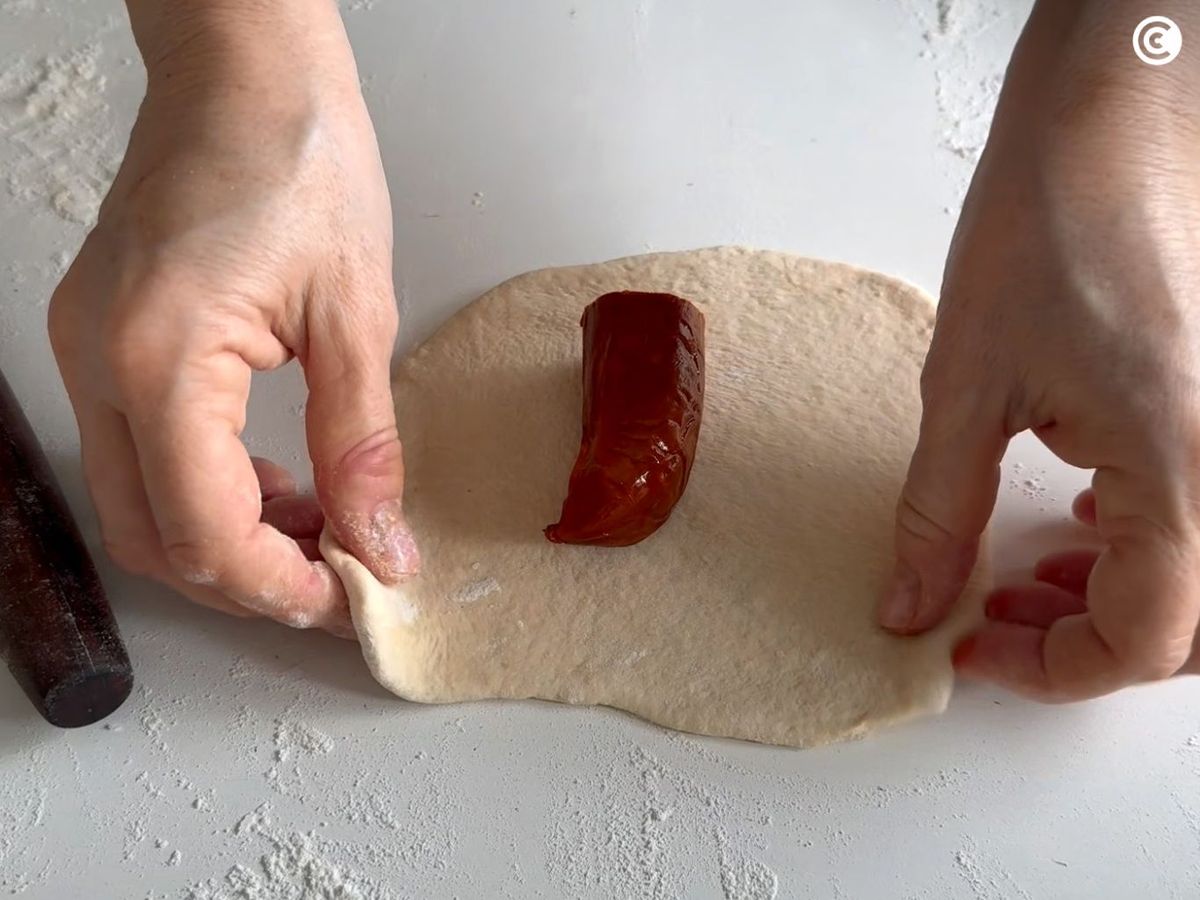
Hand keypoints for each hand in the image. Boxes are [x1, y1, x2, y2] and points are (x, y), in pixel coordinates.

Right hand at [49, 0, 418, 636]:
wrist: (244, 74)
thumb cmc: (300, 158)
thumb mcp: (356, 317)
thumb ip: (362, 446)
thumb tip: (379, 543)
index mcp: (160, 359)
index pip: (205, 532)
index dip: (280, 586)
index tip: (349, 598)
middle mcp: (101, 365)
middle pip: (156, 537)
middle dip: (249, 577)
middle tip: (337, 576)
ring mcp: (89, 353)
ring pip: (141, 505)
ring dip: (228, 538)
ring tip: (319, 528)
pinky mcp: (103, 341)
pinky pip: (141, 454)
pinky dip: (206, 489)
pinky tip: (275, 482)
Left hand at [879, 1, 1199, 698]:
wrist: (1105, 132)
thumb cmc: (1045, 233)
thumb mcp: (967, 387)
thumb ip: (941, 513)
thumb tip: (909, 607)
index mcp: (1181, 470)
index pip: (1144, 639)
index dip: (1052, 670)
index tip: (969, 649)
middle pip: (1182, 629)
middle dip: (1082, 642)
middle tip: (987, 616)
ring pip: (1194, 580)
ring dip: (1109, 599)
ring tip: (1015, 579)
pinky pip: (1192, 518)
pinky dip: (1135, 547)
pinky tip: (1073, 521)